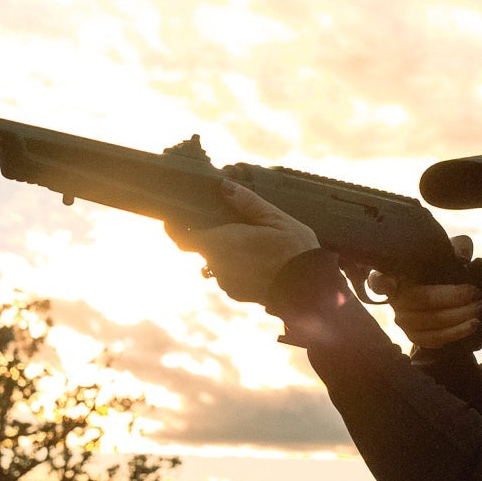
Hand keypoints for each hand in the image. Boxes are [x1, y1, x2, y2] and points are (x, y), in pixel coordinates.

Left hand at [166, 178, 321, 303]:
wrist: (308, 291)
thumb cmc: (294, 251)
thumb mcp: (275, 219)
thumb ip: (247, 202)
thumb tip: (225, 186)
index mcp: (221, 243)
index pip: (182, 237)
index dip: (174, 228)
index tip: (173, 220)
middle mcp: (217, 265)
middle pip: (203, 247)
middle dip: (213, 236)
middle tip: (233, 226)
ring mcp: (226, 282)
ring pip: (216, 262)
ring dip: (228, 254)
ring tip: (252, 246)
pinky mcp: (236, 294)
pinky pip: (229, 276)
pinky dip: (238, 268)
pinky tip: (259, 262)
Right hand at [371, 236, 481, 348]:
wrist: (444, 287)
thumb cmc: (440, 266)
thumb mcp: (447, 251)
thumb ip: (456, 247)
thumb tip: (462, 253)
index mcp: (395, 274)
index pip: (378, 280)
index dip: (381, 283)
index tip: (390, 283)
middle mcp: (394, 299)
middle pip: (421, 300)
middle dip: (453, 298)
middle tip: (477, 294)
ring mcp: (402, 320)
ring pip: (430, 323)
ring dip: (459, 318)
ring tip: (480, 309)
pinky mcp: (413, 336)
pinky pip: (433, 340)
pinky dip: (455, 333)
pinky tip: (471, 325)